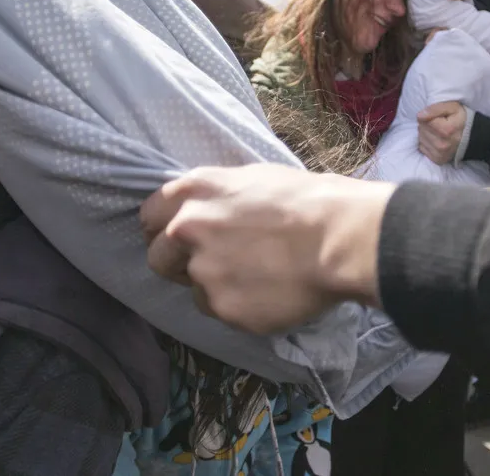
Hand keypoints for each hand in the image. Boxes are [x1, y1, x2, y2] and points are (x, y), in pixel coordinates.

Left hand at [140, 164, 394, 334]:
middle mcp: (185, 230)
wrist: (340, 238)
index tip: (178, 238)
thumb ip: (212, 197)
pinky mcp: (222, 308)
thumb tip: (199, 211)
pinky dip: (239, 306)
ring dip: (214, 286)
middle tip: (212, 263)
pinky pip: (220, 311)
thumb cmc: (305, 200)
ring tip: (254, 276)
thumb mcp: (248, 179)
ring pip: (192, 288)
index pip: (149, 216)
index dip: (163, 229)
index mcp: (191, 192)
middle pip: (157, 257)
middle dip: (178, 263)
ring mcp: (202, 271)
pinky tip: (268, 292)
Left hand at [417, 101, 466, 164]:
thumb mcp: (453, 107)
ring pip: (420, 138)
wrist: (475, 137)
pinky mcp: (438, 160)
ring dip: (427, 133)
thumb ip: (435, 108)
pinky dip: (427, 143)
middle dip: (427, 124)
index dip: (430, 115)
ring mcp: (439, 154)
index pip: (422, 119)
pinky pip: (422, 148)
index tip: (441, 117)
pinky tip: (437, 140)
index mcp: (446, 130)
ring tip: (440, 132)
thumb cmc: (463, 119)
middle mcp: (441, 144)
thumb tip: (420, 116)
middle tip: (440, 124)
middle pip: (421, 129)